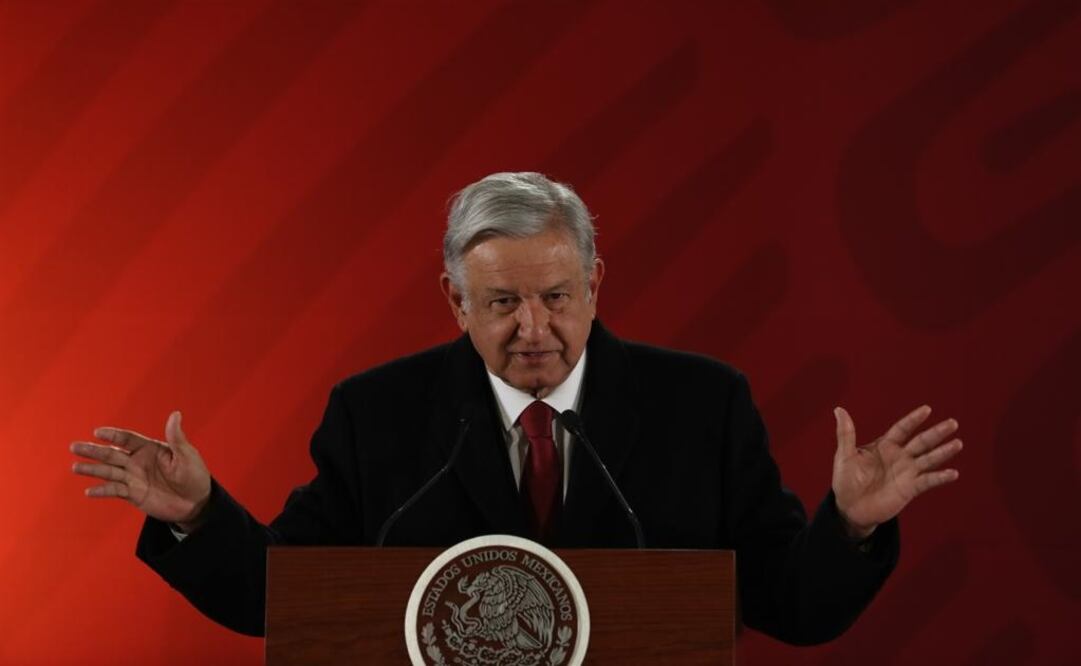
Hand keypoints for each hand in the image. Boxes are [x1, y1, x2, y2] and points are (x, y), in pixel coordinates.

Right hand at [71, 411, 211, 531]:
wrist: (195, 503)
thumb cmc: (194, 475)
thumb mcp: (187, 455)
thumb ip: (176, 437)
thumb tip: (175, 413)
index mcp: (150, 448)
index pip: (127, 439)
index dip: (113, 435)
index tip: (97, 432)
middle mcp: (137, 461)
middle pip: (112, 453)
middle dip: (94, 450)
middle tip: (74, 446)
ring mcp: (133, 478)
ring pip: (109, 471)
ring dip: (92, 469)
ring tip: (75, 467)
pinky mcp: (133, 494)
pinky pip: (115, 491)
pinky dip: (102, 491)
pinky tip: (89, 491)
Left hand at [832, 405, 961, 539]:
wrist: (850, 508)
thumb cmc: (846, 480)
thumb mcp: (844, 456)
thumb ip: (846, 433)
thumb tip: (839, 409)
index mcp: (885, 446)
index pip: (902, 429)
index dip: (913, 419)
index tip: (927, 409)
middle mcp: (900, 456)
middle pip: (921, 441)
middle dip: (936, 433)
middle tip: (952, 423)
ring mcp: (907, 472)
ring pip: (928, 459)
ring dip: (943, 452)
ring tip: (958, 443)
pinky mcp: (910, 489)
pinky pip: (928, 481)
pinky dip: (940, 477)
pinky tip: (953, 473)